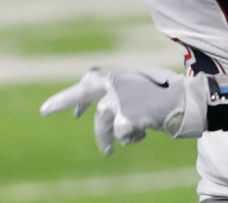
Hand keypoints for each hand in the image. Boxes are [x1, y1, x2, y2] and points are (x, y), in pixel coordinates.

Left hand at [40, 68, 205, 154]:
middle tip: (43, 110)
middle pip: (82, 93)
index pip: (90, 80)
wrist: (184, 101)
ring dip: (107, 139)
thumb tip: (98, 108)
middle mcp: (114, 84)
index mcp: (118, 75)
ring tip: (110, 151)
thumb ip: (121, 90)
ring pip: (103, 126)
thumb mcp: (142, 85)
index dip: (77, 96)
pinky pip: (122, 135)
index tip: (73, 113)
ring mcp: (118, 100)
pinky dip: (132, 137)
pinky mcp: (125, 117)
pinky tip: (144, 133)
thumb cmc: (167, 92)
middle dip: (61, 100)